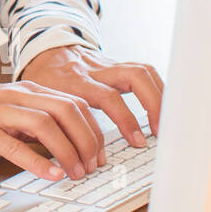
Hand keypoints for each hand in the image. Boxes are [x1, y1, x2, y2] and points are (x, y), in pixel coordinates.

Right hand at [0, 81, 106, 181]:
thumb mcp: (8, 112)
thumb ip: (34, 118)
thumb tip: (69, 139)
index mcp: (24, 90)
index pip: (73, 102)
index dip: (93, 129)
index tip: (101, 153)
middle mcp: (14, 96)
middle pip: (65, 110)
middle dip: (87, 140)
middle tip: (94, 165)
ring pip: (45, 124)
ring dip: (68, 151)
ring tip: (76, 172)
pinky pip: (13, 145)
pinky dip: (36, 161)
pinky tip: (50, 174)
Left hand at [19, 45, 163, 147]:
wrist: (43, 52)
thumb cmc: (43, 80)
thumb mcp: (44, 100)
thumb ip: (58, 123)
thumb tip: (69, 158)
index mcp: (76, 82)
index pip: (107, 97)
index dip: (126, 119)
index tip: (137, 141)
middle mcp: (95, 71)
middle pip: (133, 75)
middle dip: (153, 104)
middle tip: (159, 132)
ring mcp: (108, 66)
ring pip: (142, 70)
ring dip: (159, 95)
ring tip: (166, 121)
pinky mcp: (116, 65)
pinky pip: (142, 72)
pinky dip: (156, 88)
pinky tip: (162, 107)